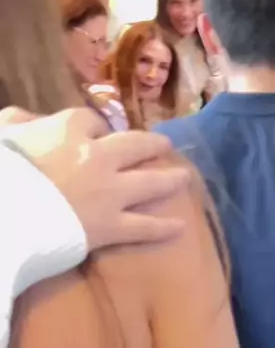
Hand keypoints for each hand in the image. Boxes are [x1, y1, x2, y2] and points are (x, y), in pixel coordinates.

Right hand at [2, 108, 190, 249]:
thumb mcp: (4, 134)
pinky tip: (180, 226)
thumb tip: (26, 119)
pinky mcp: (111, 226)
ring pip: (148, 182)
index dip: (96, 127)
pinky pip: (144, 226)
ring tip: (183, 178)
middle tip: (164, 145)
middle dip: (150, 145)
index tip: (98, 132)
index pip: (90, 121)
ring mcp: (109, 192)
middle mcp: (97, 155)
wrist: (6, 211)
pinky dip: (163, 227)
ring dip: (169, 179)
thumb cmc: (1, 171)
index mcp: (68, 129)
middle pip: (134, 145)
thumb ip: (19, 122)